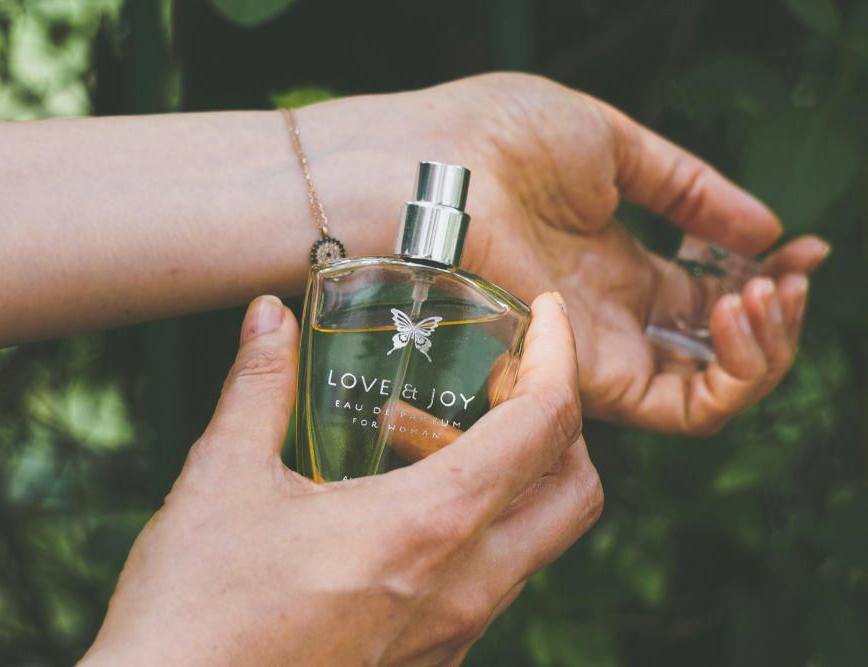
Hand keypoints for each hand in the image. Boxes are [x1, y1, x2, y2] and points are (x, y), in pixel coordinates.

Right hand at [81, 293, 601, 665]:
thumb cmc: (195, 606)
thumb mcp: (224, 478)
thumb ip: (259, 385)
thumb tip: (267, 317)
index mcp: (427, 526)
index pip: (544, 425)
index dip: (558, 355)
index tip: (545, 314)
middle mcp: (462, 587)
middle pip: (575, 493)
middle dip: (559, 422)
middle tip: (498, 381)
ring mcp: (451, 637)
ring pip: (538, 544)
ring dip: (513, 477)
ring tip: (424, 440)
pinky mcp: (429, 665)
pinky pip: (493, 586)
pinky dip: (480, 530)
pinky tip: (401, 509)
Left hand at [310, 73, 827, 434]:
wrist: (429, 167)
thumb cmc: (496, 138)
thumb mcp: (612, 146)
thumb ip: (688, 189)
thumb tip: (764, 227)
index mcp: (611, 262)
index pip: (704, 292)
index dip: (764, 276)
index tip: (803, 247)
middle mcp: (607, 316)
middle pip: (714, 348)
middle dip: (775, 315)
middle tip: (790, 274)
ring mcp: (598, 350)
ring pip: (712, 390)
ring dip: (767, 348)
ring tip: (768, 291)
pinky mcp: (588, 378)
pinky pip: (687, 410)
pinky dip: (737, 372)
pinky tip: (738, 311)